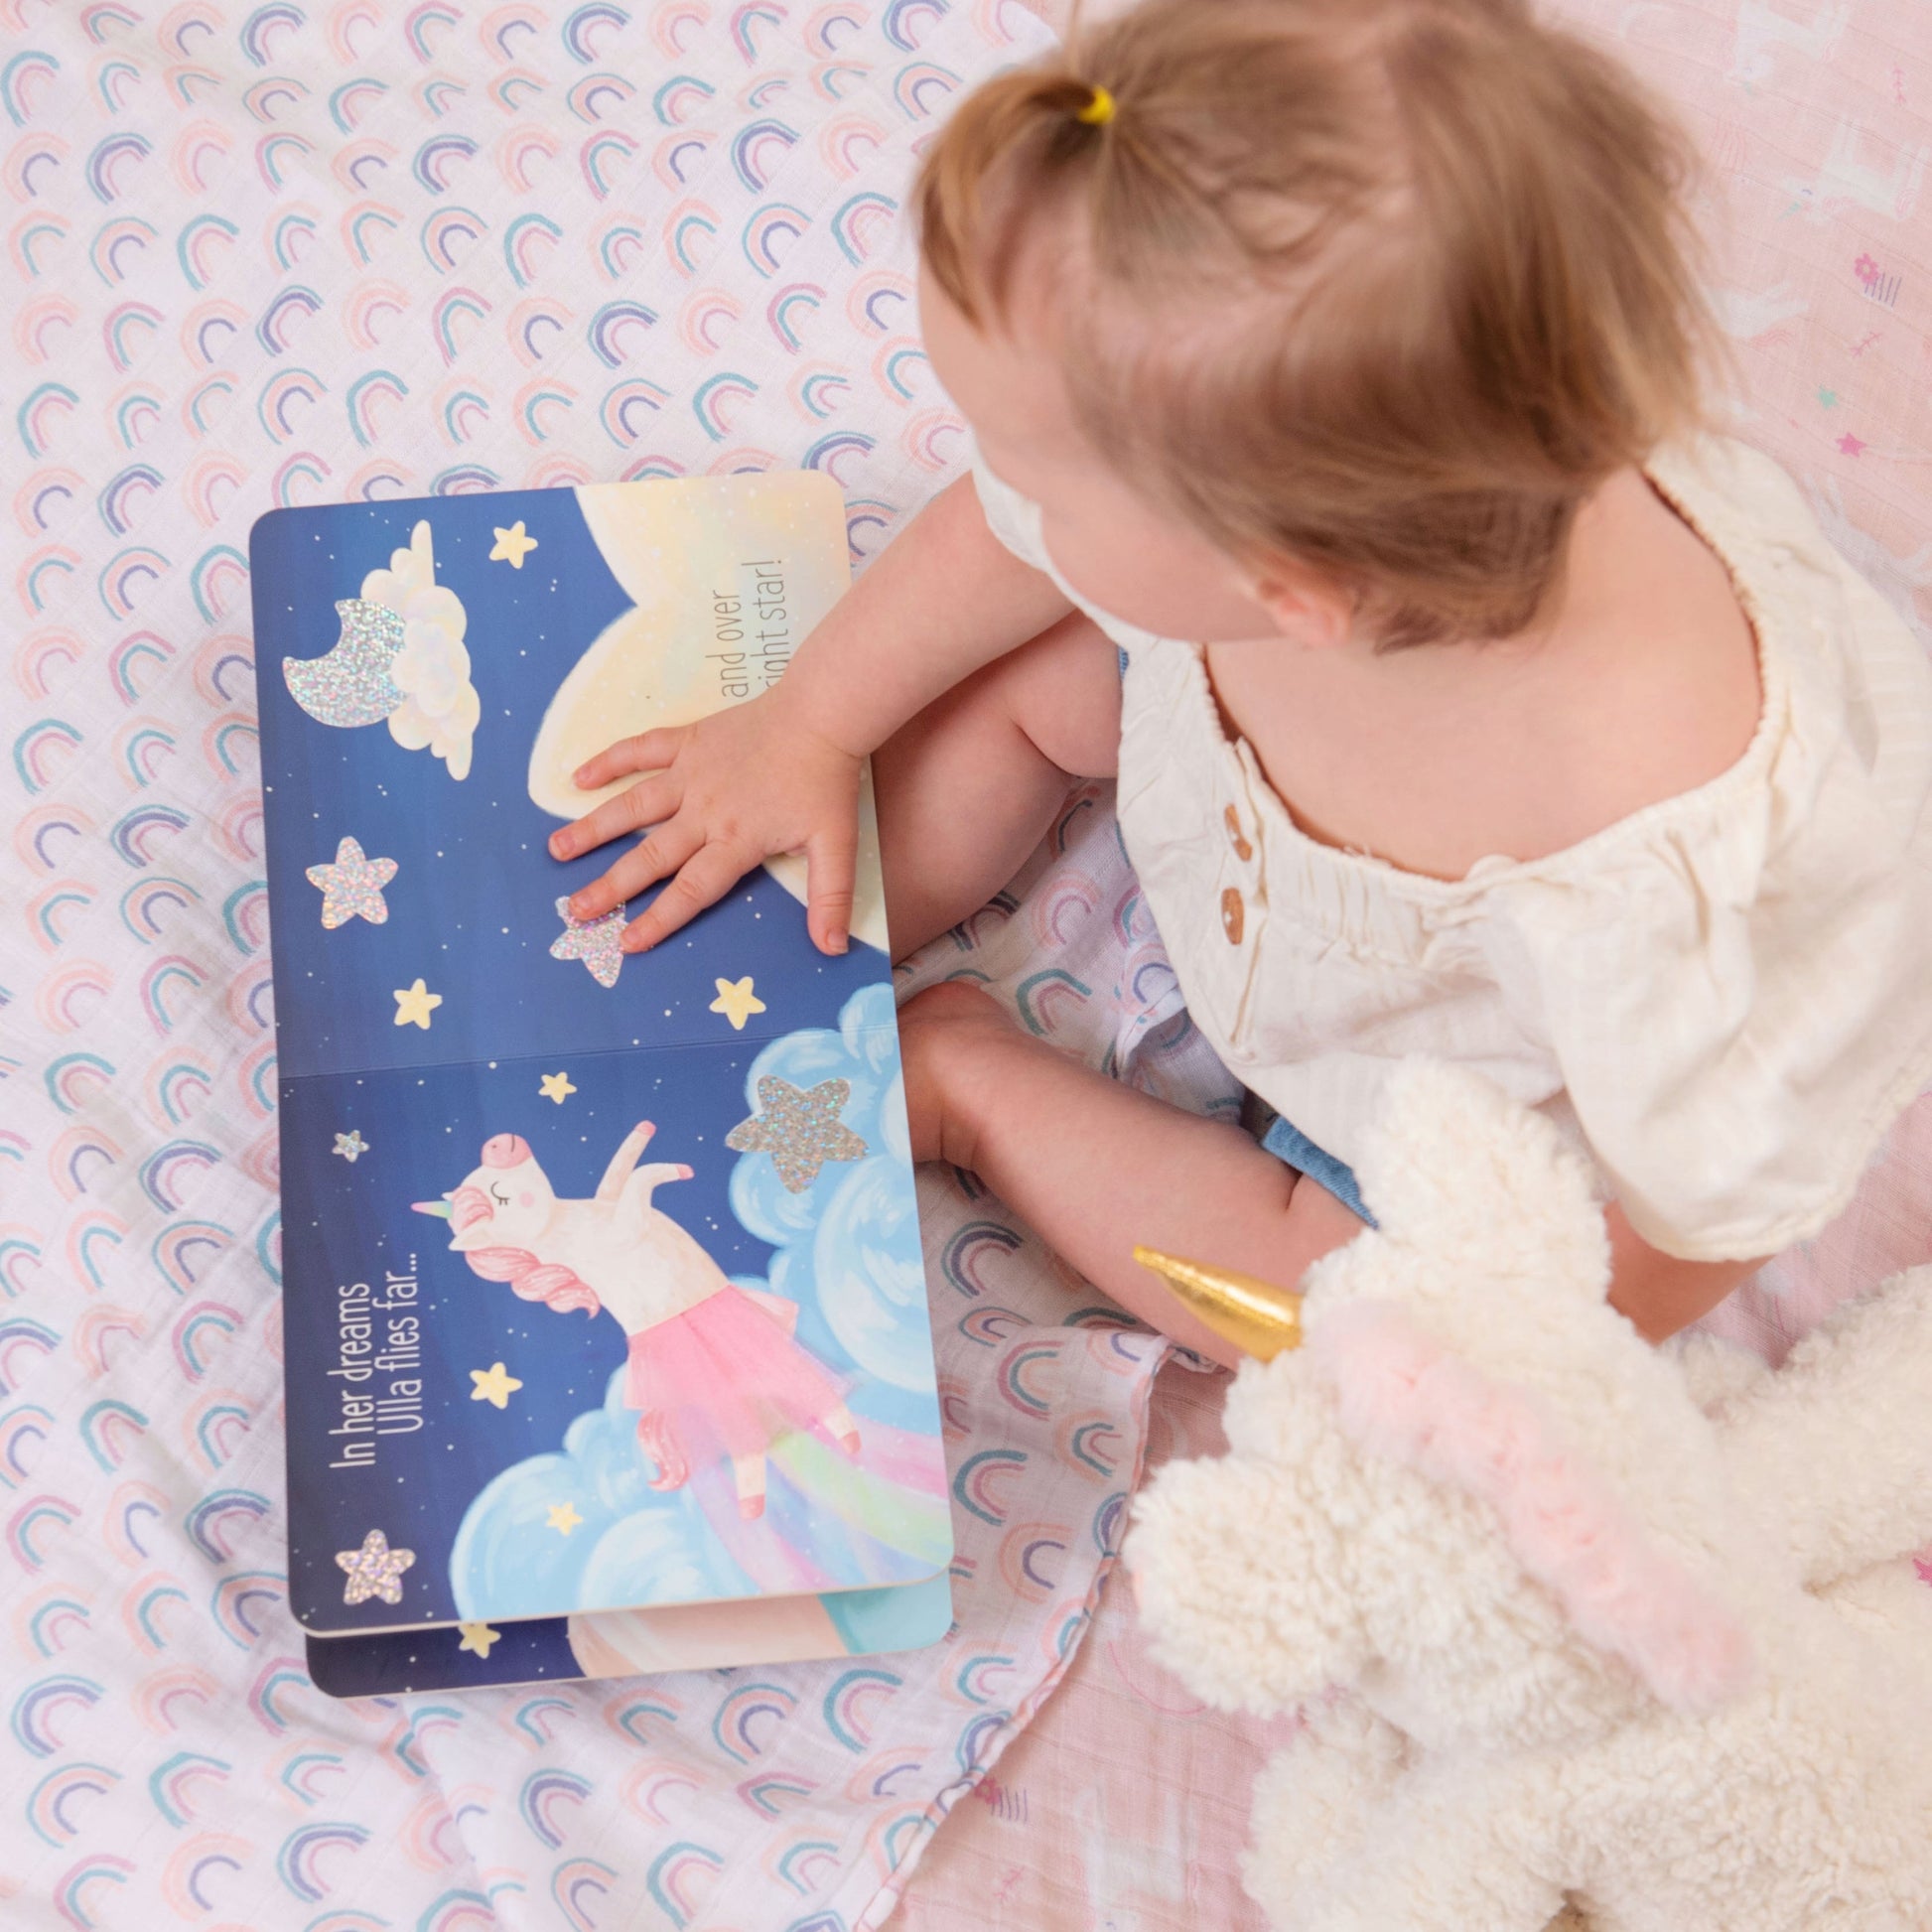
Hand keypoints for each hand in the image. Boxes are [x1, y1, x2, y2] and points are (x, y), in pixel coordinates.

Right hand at [547, 690, 863, 954]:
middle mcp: (704, 812)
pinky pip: (640, 750)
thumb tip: (832, 949)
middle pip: (651, 856)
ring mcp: (691, 774)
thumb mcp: (837, 845)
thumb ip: (829, 898)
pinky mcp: (687, 742)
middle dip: (611, 886)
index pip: (691, 890)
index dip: (659, 919)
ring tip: (557, 850)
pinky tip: (577, 779)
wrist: (820, 713)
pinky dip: (609, 762)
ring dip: (594, 828)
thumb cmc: (826, 781)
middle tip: (575, 910)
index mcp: (736, 841)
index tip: (628, 942)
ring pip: (633, 806)